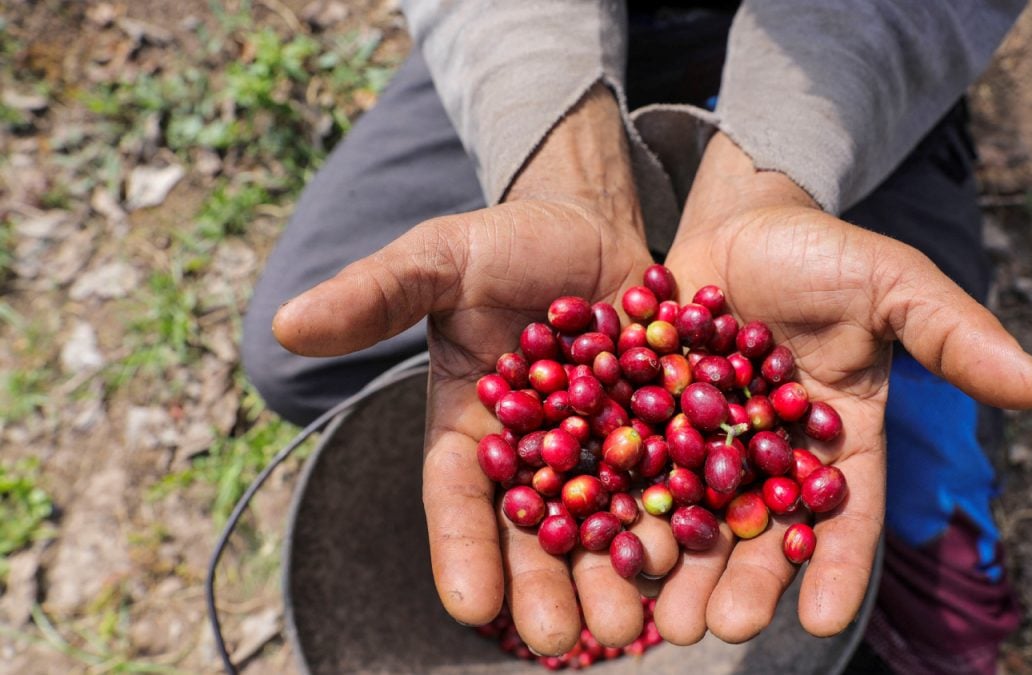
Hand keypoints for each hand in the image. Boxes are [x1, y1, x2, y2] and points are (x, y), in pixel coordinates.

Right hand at [272, 85, 676, 653]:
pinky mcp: (666, 434)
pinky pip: (676, 485)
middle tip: (565, 640)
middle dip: (548, 589)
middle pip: (538, 534)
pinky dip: (684, 524)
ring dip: (619, 577)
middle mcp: (535, 459)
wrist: (592, 225)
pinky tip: (698, 563)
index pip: (458, 501)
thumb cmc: (504, 244)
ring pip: (610, 527)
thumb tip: (284, 325)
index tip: (472, 607)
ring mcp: (602, 452)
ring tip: (633, 622)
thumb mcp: (440, 259)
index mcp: (471, 433)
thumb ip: (375, 295)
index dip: (462, 551)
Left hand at [652, 133, 1031, 643]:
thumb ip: (952, 332)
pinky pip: (632, 469)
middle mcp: (770, 460)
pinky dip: (617, 504)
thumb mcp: (891, 283)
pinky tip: (596, 539)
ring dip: (674, 565)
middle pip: (758, 533)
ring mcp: (704, 445)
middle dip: (741, 584)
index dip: (834, 568)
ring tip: (653, 610)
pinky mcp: (648, 421)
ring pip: (690, 515)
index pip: (844, 518)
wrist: (741, 221)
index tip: (823, 621)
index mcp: (837, 445)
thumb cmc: (826, 255)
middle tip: (716, 629)